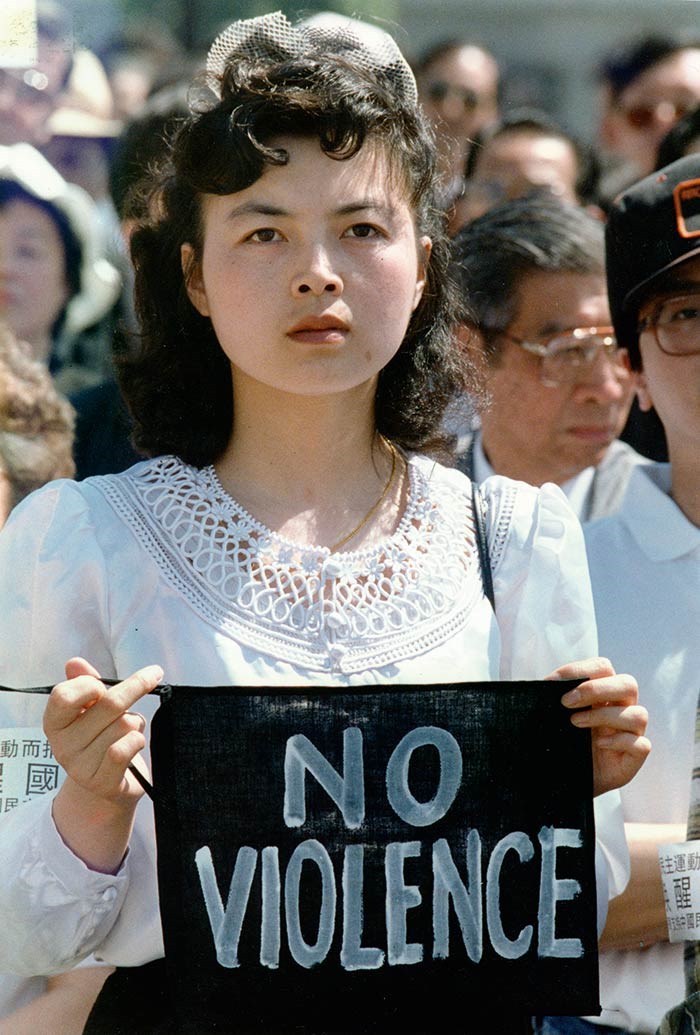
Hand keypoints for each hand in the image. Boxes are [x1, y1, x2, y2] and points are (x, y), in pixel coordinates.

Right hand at [45, 658, 162, 804]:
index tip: (103, 685)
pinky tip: (135, 743)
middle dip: (135, 686)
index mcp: (55, 724)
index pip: (63, 695)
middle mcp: (62, 746)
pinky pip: (126, 748)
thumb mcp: (92, 709)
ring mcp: (81, 767)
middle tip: (153, 675)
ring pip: (124, 724)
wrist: (107, 786)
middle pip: (108, 703)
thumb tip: (74, 662)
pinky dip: (138, 740)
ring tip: (130, 731)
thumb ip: (85, 684)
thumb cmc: (101, 738)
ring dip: (136, 722)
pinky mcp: (102, 782)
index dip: (88, 684)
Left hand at [549, 657, 650, 796]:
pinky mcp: (633, 757)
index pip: (603, 668)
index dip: (580, 670)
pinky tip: (599, 745)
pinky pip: (641, 744)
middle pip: (627, 684)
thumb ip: (554, 700)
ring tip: (575, 723)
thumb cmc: (563, 743)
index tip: (552, 683)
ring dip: (604, 715)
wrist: (565, 779)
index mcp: (602, 694)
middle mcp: (620, 709)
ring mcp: (630, 733)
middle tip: (566, 702)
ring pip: (638, 714)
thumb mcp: (555, 718)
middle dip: (595, 689)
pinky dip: (620, 741)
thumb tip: (544, 686)